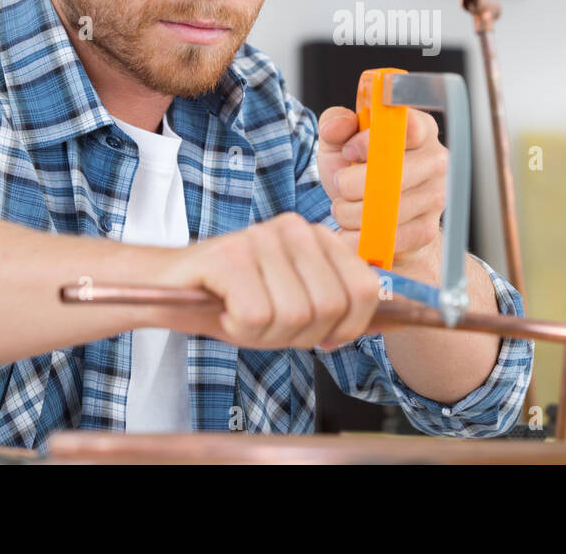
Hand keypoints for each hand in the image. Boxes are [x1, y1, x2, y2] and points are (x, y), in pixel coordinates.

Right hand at [158, 212, 380, 349]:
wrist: (166, 291)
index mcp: (318, 237)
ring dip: (264, 334)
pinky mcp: (229, 255)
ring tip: (241, 315)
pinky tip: (223, 312)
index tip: (322, 337)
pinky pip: (256, 316)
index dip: (349, 327)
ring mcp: (261, 237)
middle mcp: (294, 228)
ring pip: (295, 315)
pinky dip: (238, 329)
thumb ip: (340, 310)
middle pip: (331, 307)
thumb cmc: (233, 303)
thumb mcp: (295, 308)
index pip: (367, 288)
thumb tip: (400, 320)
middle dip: (301, 335)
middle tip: (267, 325)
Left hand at [316, 106, 446, 270]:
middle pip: (393, 173)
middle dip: (351, 183)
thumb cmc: (359, 171)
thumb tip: (336, 126)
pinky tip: (352, 229)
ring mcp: (436, 196)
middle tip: (341, 184)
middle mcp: (435, 160)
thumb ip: (334, 124)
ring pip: (386, 208)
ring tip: (344, 207)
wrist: (371, 214)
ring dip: (350, 212)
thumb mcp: (340, 141)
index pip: (406, 128)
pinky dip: (358, 237)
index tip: (349, 150)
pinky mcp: (427, 229)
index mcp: (419, 128)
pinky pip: (387, 236)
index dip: (370, 141)